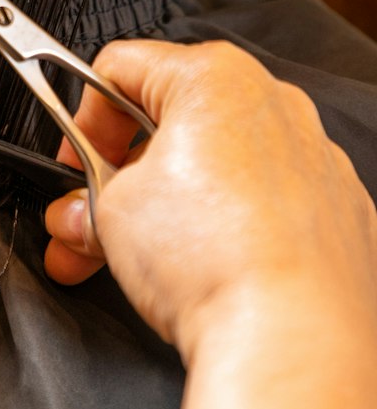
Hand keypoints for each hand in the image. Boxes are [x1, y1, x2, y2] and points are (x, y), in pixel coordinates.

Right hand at [43, 40, 376, 408]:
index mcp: (214, 77)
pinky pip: (263, 205)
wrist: (288, 339)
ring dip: (165, 207)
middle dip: (117, 177)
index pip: (120, 68)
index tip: (71, 162)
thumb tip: (83, 210)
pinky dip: (226, 228)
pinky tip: (197, 270)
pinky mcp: (336, 214)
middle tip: (88, 218)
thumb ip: (89, 192)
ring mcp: (312, 159)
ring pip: (214, 167)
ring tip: (125, 260)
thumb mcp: (108, 208)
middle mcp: (272, 104)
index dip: (81, 119)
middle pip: (167, 123)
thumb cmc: (213, 260)